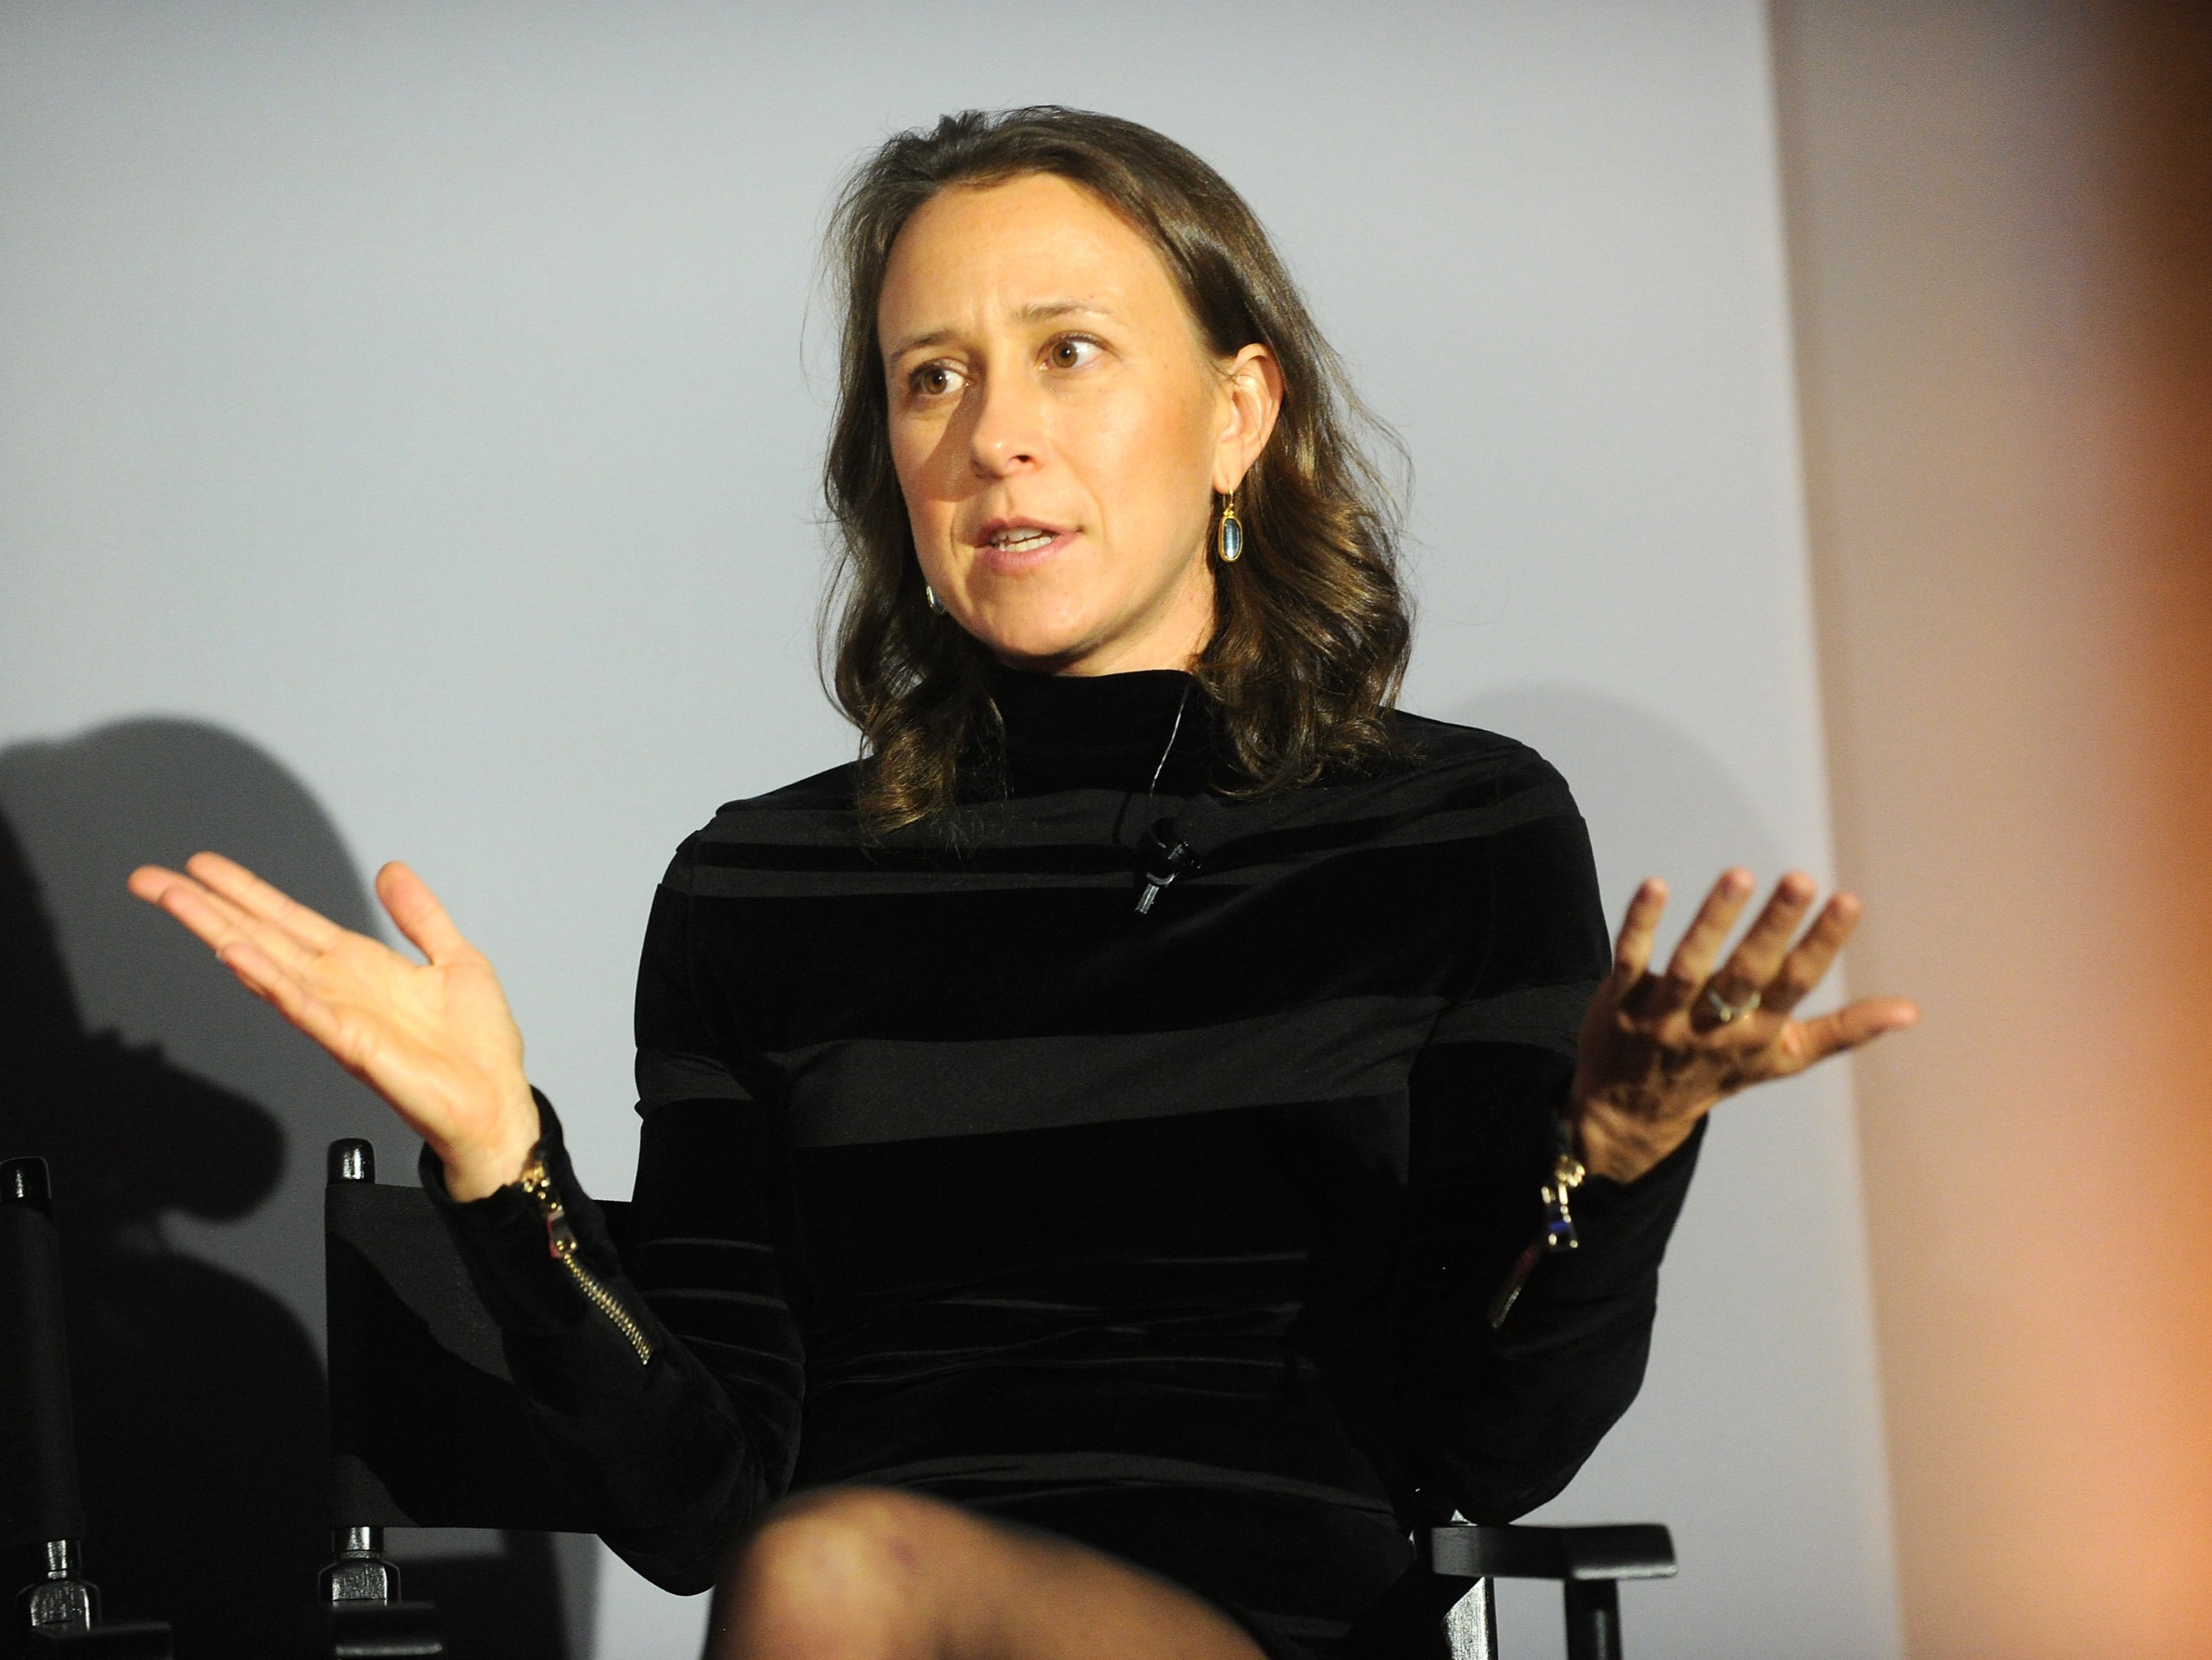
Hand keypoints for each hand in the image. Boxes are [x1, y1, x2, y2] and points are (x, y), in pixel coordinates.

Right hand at [126, 853, 540, 1199]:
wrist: (496, 1101)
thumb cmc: (478, 1045)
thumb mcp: (455, 958)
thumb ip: (420, 914)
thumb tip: (391, 870)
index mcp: (359, 967)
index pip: (287, 920)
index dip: (245, 891)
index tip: (202, 866)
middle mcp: (336, 989)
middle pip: (258, 937)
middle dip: (205, 907)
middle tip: (150, 879)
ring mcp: (337, 1016)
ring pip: (265, 966)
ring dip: (219, 932)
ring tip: (177, 901)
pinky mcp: (351, 1045)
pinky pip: (301, 1008)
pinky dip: (268, 980)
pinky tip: (235, 955)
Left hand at [1569, 869, 1917, 1183]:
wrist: (1630, 1113)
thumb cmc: (1717, 1071)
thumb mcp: (1781, 1059)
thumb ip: (1843, 1031)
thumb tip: (1912, 1011)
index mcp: (1757, 1034)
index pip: (1795, 986)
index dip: (1821, 944)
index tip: (1847, 899)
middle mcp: (1711, 1027)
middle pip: (1745, 975)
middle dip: (1773, 929)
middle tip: (1799, 879)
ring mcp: (1662, 1016)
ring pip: (1687, 966)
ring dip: (1712, 922)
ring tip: (1738, 875)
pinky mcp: (1618, 1003)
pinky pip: (1628, 961)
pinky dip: (1640, 926)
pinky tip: (1655, 885)